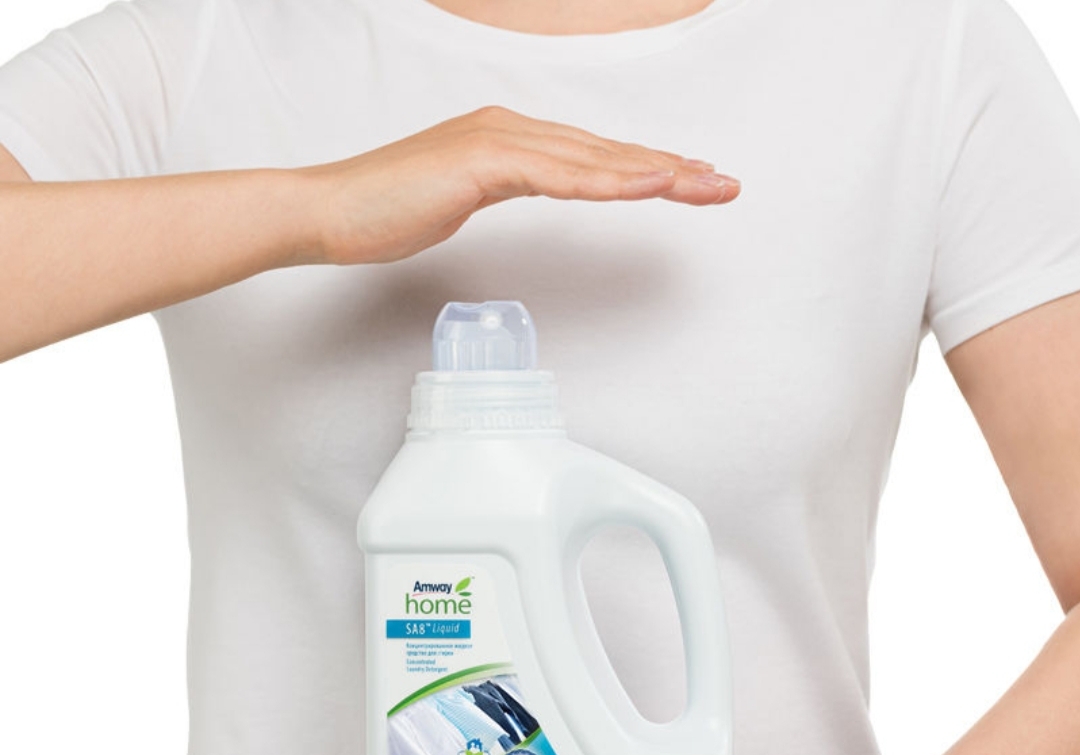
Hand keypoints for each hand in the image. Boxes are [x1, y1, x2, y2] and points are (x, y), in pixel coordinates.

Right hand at [301, 104, 739, 264]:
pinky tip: (649, 188)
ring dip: (656, 173)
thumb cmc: (383, 211)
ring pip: (595, 160)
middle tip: (723, 183)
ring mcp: (498, 141)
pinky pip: (560, 175)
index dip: (644, 169)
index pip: (591, 158)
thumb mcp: (456, 199)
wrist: (329, 212)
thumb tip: (520, 188)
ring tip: (706, 185)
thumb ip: (495, 187)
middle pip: (606, 152)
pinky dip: (608, 182)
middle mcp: (511, 130)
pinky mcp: (483, 162)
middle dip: (670, 168)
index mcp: (507, 139)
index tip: (688, 182)